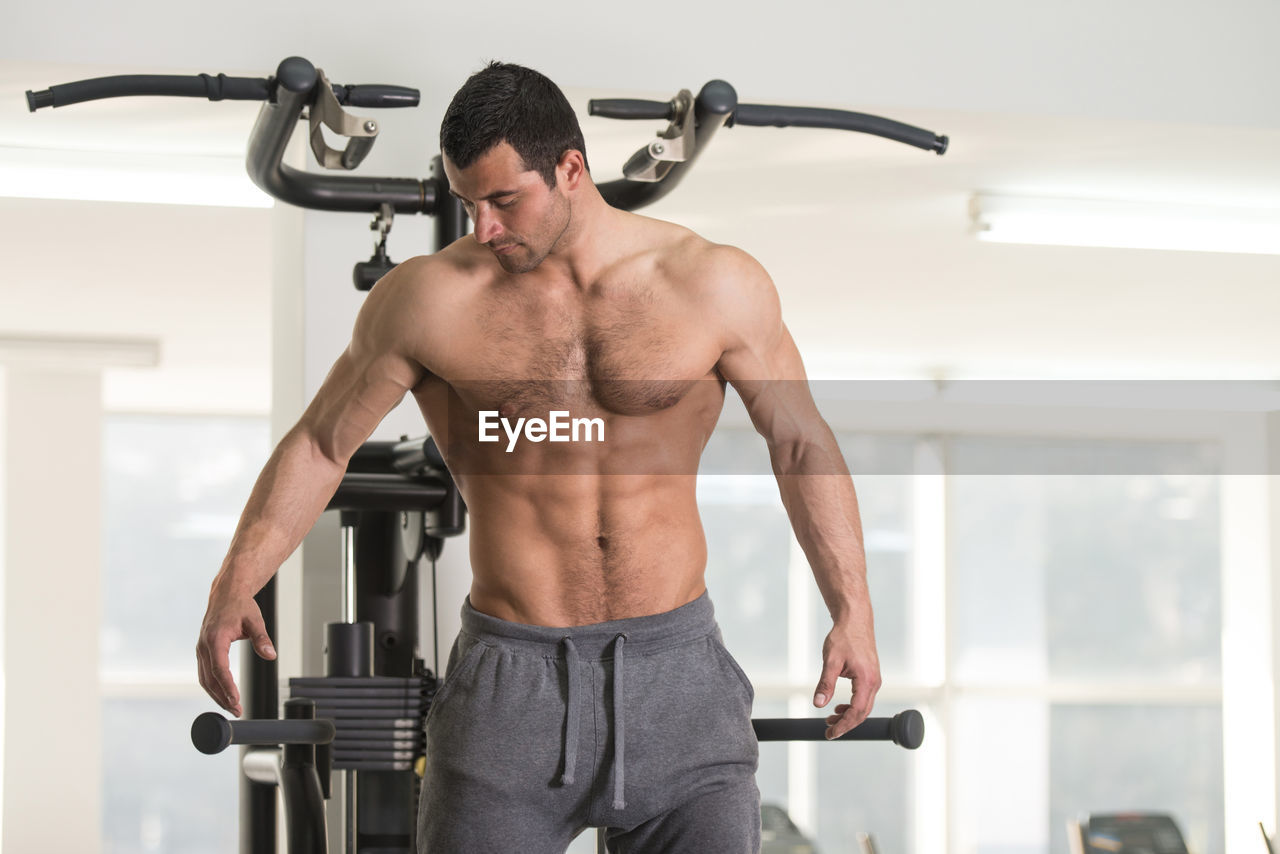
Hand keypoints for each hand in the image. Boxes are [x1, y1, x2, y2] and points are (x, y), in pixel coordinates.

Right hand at [196, 585, 275, 717]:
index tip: (236, 701)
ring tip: (232, 708)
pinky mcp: (203, 651)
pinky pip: (205, 673)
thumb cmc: (241, 606)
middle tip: (237, 711)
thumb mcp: (255, 620)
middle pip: (210, 679)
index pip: (220, 669)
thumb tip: (271, 655)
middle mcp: (204, 646)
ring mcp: (201, 649)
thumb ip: (262, 639)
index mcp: (215, 639)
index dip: (227, 687)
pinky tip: (223, 695)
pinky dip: (213, 687)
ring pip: (205, 679)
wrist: (226, 594)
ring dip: (217, 695)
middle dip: (222, 697)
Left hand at [813, 620, 880, 739]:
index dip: (843, 725)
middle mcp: (874, 682)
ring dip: (848, 716)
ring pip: (864, 706)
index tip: (830, 733)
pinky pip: (864, 697)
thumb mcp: (831, 661)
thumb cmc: (844, 637)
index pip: (856, 711)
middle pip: (862, 713)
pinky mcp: (870, 676)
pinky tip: (839, 707)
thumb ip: (825, 684)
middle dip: (846, 724)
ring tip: (830, 719)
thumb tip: (818, 703)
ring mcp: (874, 679)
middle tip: (828, 731)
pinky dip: (852, 706)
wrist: (855, 620)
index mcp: (866, 680)